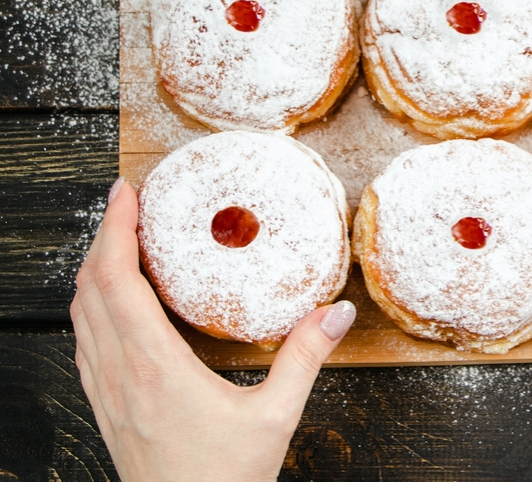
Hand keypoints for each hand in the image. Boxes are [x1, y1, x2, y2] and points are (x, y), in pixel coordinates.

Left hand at [70, 178, 355, 481]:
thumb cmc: (223, 480)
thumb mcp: (275, 417)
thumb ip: (304, 359)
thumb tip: (336, 313)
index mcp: (154, 367)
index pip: (116, 281)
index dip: (115, 230)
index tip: (126, 193)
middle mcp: (119, 374)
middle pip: (89, 289)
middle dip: (102, 236)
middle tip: (125, 202)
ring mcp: (107, 393)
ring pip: (80, 315)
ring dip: (92, 270)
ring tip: (118, 240)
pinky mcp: (108, 409)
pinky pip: (85, 343)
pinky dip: (92, 306)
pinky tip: (114, 305)